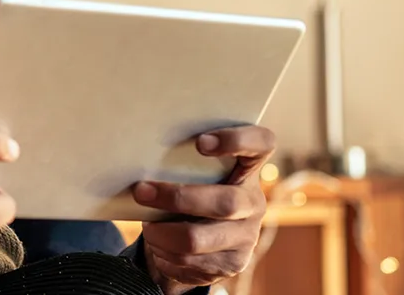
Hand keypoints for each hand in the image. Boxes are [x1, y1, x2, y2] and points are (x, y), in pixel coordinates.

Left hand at [132, 125, 274, 294]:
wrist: (196, 243)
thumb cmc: (188, 192)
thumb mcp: (191, 175)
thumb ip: (182, 164)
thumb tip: (141, 159)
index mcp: (247, 169)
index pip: (262, 144)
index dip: (237, 140)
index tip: (200, 142)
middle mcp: (253, 202)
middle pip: (224, 203)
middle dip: (177, 198)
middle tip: (141, 192)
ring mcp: (247, 236)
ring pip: (198, 239)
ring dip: (163, 234)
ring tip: (147, 228)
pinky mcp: (234, 264)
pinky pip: (192, 262)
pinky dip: (166, 254)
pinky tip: (159, 246)